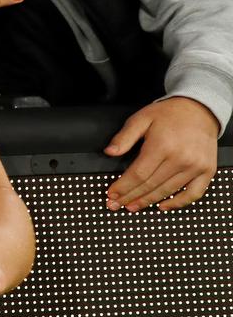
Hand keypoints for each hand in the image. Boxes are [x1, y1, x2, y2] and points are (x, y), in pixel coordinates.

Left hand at [105, 96, 218, 211]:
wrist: (199, 110)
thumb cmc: (169, 114)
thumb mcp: (141, 118)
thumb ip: (124, 137)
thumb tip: (109, 152)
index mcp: (162, 145)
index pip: (138, 174)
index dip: (123, 187)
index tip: (111, 194)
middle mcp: (181, 158)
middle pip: (151, 185)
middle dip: (130, 197)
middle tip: (116, 204)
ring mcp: (196, 167)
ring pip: (168, 191)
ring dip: (148, 202)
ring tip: (132, 206)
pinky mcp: (207, 171)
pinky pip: (193, 194)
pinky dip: (178, 203)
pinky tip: (162, 207)